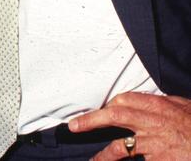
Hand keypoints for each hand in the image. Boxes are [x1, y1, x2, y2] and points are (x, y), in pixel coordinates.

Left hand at [69, 92, 190, 159]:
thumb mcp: (185, 106)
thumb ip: (166, 104)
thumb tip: (152, 101)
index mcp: (158, 106)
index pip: (124, 100)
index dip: (110, 105)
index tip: (102, 110)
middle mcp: (152, 123)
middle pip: (115, 116)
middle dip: (92, 120)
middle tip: (73, 126)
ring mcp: (155, 145)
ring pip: (121, 148)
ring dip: (104, 155)